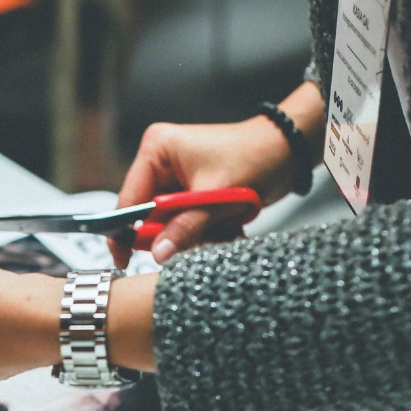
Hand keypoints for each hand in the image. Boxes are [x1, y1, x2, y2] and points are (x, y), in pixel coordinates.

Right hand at [111, 80, 324, 266]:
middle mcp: (160, 162)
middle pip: (146, 215)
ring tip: (219, 228)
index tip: (124, 260)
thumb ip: (184, 227)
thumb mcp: (215, 197)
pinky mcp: (188, 192)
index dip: (125, 232)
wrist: (286, 151)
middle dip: (170, 234)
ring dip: (190, 234)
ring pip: (167, 224)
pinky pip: (183, 223)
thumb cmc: (254, 157)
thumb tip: (157, 253)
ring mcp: (173, 178)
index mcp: (156, 150)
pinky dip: (200, 231)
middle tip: (196, 239)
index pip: (128, 200)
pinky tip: (222, 225)